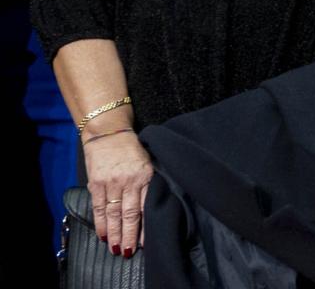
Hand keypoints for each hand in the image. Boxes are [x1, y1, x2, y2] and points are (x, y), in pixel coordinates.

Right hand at [84, 130, 151, 255]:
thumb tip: (149, 208)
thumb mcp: (147, 163)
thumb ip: (147, 184)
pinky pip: (97, 207)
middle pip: (129, 214)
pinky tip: (103, 234)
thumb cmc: (131, 148)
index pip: (145, 207)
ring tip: (116, 248)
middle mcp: (128, 181)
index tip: (144, 243)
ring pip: (112, 213)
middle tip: (128, 252)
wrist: (109, 131)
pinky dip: (100, 223)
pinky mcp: (96, 182)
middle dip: (129, 235)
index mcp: (145, 176)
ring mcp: (111, 182)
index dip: (144, 227)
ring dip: (114, 233)